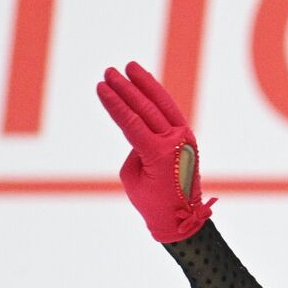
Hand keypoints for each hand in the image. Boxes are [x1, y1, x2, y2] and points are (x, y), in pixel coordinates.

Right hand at [95, 61, 217, 242]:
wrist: (182, 220)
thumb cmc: (153, 203)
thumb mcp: (133, 178)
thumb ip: (134, 150)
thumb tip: (140, 131)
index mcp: (160, 155)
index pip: (132, 122)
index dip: (115, 103)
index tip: (101, 86)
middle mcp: (175, 143)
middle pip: (147, 109)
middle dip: (127, 89)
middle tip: (109, 72)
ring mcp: (184, 140)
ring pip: (163, 105)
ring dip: (146, 85)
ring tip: (130, 67)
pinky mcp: (187, 139)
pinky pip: (170, 113)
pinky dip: (158, 97)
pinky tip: (146, 85)